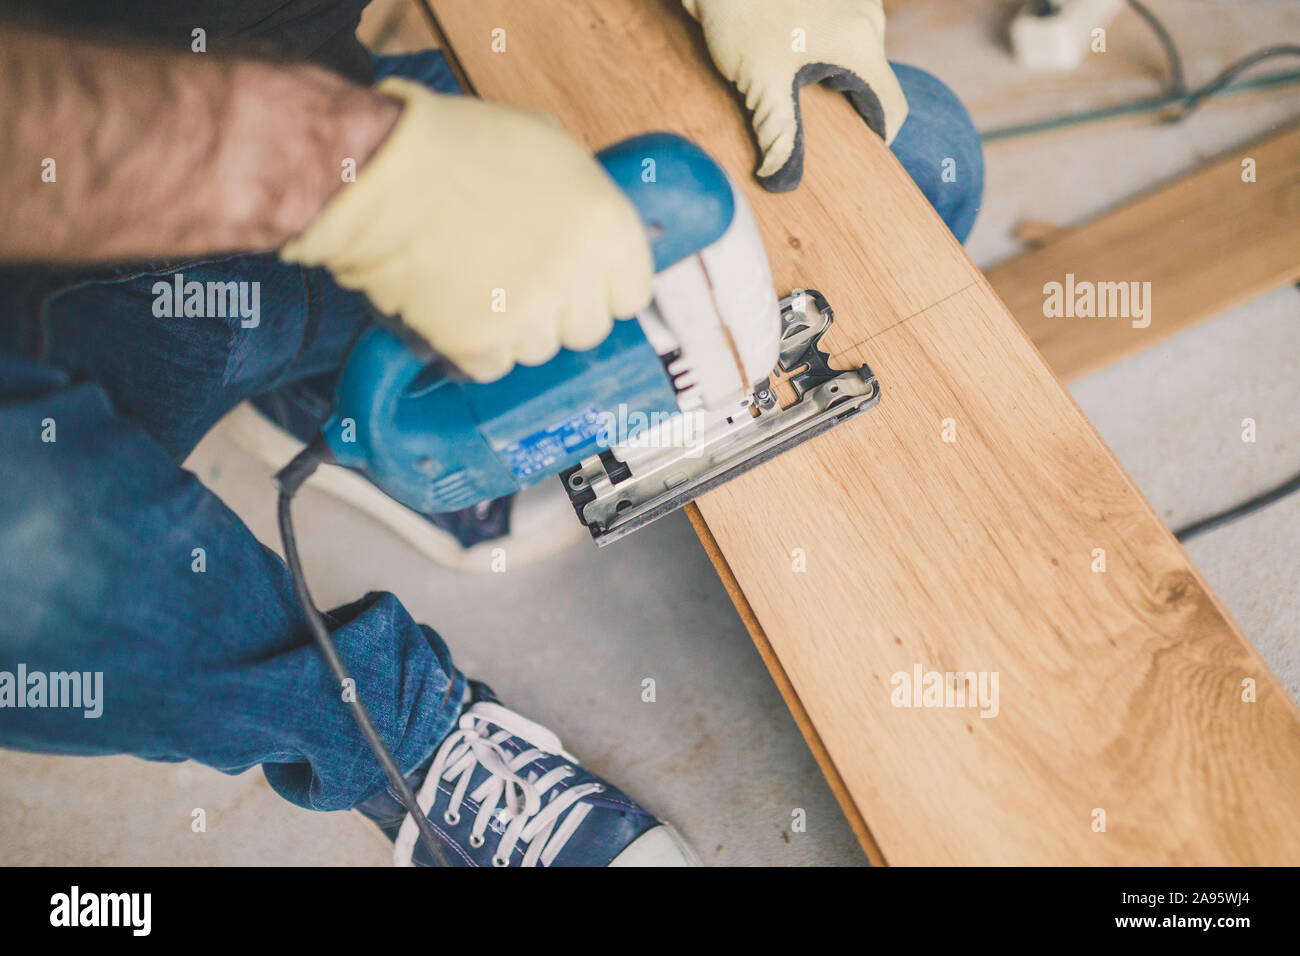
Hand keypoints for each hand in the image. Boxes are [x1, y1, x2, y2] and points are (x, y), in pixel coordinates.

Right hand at [280, 79, 652, 381]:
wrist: (380, 172)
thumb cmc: (458, 147)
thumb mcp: (549, 149)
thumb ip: (584, 200)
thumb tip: (594, 230)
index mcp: (607, 225)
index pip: (633, 295)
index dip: (603, 289)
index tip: (581, 282)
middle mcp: (577, 277)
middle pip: (588, 331)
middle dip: (560, 313)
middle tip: (523, 281)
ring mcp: (529, 316)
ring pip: (539, 351)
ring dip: (515, 329)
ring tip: (478, 283)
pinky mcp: (479, 344)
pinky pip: (492, 366)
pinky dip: (474, 346)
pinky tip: (454, 304)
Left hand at [684, 0, 907, 190]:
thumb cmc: (741, 15)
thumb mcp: (760, 82)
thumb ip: (778, 135)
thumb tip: (780, 180)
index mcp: (860, 44)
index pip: (892, 107)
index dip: (879, 138)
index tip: (855, 154)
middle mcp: (869, 19)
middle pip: (874, 83)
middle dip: (848, 108)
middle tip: (814, 127)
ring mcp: (857, 1)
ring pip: (859, 57)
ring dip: (834, 79)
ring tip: (795, 88)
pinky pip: (848, 34)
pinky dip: (828, 54)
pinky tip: (794, 60)